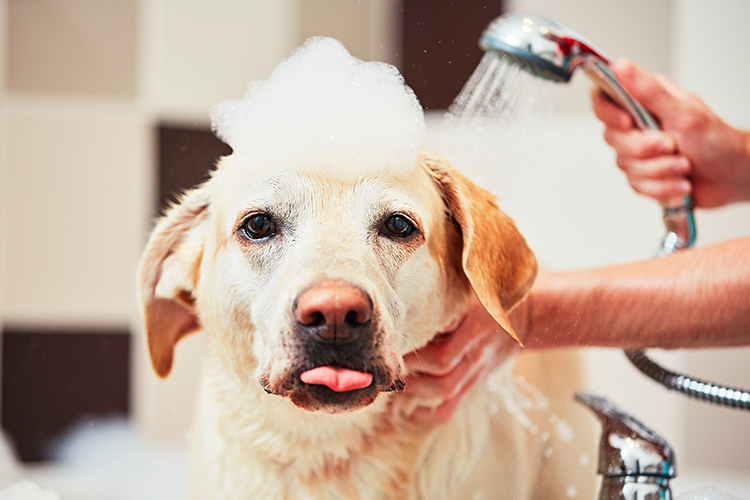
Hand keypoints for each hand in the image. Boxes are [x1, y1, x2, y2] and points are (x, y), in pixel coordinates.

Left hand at [403, 295, 522, 423]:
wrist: (525, 320)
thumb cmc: (490, 300)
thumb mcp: (474, 291)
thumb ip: (448, 299)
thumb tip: (414, 303)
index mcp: (476, 323)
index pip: (445, 336)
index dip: (416, 344)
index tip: (392, 340)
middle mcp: (476, 349)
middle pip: (441, 365)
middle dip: (409, 365)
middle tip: (385, 360)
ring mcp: (476, 370)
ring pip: (445, 388)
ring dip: (414, 387)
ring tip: (392, 379)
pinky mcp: (474, 384)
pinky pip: (453, 407)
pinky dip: (431, 415)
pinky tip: (411, 413)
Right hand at [591, 58, 749, 207]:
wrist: (732, 175)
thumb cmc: (716, 140)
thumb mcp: (683, 111)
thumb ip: (649, 91)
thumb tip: (622, 66)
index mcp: (644, 100)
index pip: (603, 98)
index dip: (607, 113)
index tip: (627, 124)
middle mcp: (637, 124)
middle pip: (613, 138)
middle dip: (645, 150)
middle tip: (672, 145)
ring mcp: (638, 151)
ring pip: (625, 165)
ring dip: (660, 171)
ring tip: (683, 165)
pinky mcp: (642, 174)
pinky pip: (636, 185)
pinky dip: (661, 187)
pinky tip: (679, 181)